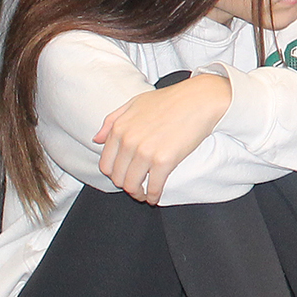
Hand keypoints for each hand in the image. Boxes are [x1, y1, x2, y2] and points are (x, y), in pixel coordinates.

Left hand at [93, 74, 230, 202]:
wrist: (199, 99)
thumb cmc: (170, 99)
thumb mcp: (134, 103)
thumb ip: (112, 120)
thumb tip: (96, 139)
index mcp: (119, 128)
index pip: (105, 164)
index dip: (114, 174)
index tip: (124, 176)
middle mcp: (129, 141)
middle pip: (118, 178)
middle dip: (125, 185)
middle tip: (136, 186)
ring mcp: (145, 152)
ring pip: (132, 185)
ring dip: (137, 194)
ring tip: (144, 194)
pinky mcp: (164, 161)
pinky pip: (153, 186)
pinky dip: (153, 195)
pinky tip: (155, 196)